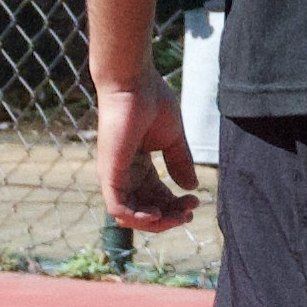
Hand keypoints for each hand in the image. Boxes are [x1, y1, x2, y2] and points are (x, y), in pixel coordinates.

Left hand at [96, 82, 197, 231]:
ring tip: (177, 215)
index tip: (196, 200)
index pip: (155, 197)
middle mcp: (124, 173)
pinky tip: (158, 214)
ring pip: (130, 216)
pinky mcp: (110, 174)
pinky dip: (137, 218)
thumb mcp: (173, 139)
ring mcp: (114, 175)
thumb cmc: (151, 101)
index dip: (176, 205)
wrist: (133, 83)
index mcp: (138, 165)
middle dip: (170, 217)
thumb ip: (180, 162)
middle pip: (145, 210)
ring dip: (156, 222)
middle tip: (190, 211)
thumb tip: (191, 187)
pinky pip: (118, 209)